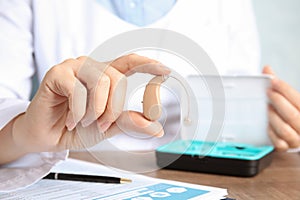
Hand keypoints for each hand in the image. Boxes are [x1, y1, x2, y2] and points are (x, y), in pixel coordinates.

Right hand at [12, 54, 170, 152]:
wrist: (50, 137)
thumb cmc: (78, 127)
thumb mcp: (109, 126)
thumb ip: (130, 122)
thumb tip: (156, 127)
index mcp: (105, 76)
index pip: (129, 62)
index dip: (147, 64)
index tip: (165, 70)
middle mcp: (91, 67)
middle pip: (117, 77)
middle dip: (114, 107)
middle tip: (102, 124)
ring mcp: (74, 67)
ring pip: (100, 81)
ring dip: (96, 110)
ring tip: (85, 121)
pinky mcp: (57, 74)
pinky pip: (78, 90)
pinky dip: (79, 112)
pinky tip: (71, 120)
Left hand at [263, 66, 299, 150]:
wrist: (298, 133)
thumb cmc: (294, 113)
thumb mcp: (290, 98)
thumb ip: (279, 86)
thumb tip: (267, 69)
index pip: (298, 100)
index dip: (285, 89)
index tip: (273, 81)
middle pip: (292, 115)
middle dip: (279, 102)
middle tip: (268, 92)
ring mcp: (296, 139)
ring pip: (284, 130)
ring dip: (274, 118)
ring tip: (268, 108)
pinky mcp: (286, 147)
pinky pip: (278, 143)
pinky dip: (271, 133)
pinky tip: (267, 125)